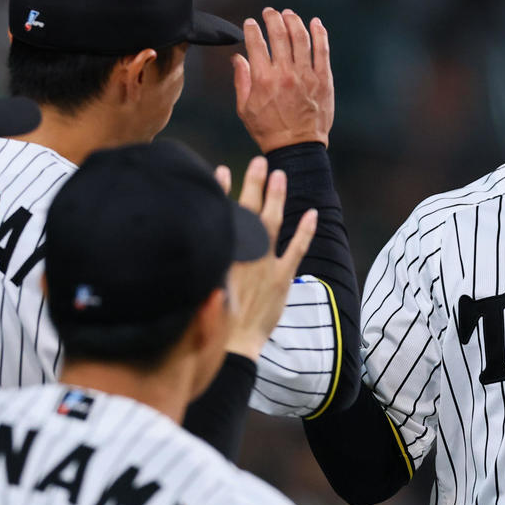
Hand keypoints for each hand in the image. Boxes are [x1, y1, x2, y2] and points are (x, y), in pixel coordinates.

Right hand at [215, 157, 316, 359]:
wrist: (230, 343)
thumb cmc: (207, 318)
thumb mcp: (198, 282)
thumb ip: (199, 259)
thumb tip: (192, 241)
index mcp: (219, 250)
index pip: (221, 212)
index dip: (221, 189)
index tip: (220, 169)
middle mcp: (241, 252)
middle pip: (248, 209)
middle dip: (253, 183)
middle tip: (259, 161)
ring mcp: (262, 263)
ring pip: (272, 221)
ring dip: (276, 197)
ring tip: (280, 175)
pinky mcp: (280, 278)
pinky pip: (296, 248)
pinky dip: (305, 230)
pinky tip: (311, 214)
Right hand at [232, 8, 333, 151]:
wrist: (296, 147)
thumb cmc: (268, 130)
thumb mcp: (245, 108)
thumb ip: (241, 80)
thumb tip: (236, 58)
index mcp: (263, 79)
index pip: (256, 43)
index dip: (251, 29)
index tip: (250, 22)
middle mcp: (285, 73)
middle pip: (279, 35)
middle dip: (272, 18)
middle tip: (269, 12)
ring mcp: (306, 75)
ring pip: (301, 38)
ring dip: (294, 21)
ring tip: (288, 14)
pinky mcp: (323, 79)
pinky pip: (322, 51)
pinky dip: (319, 34)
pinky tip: (315, 23)